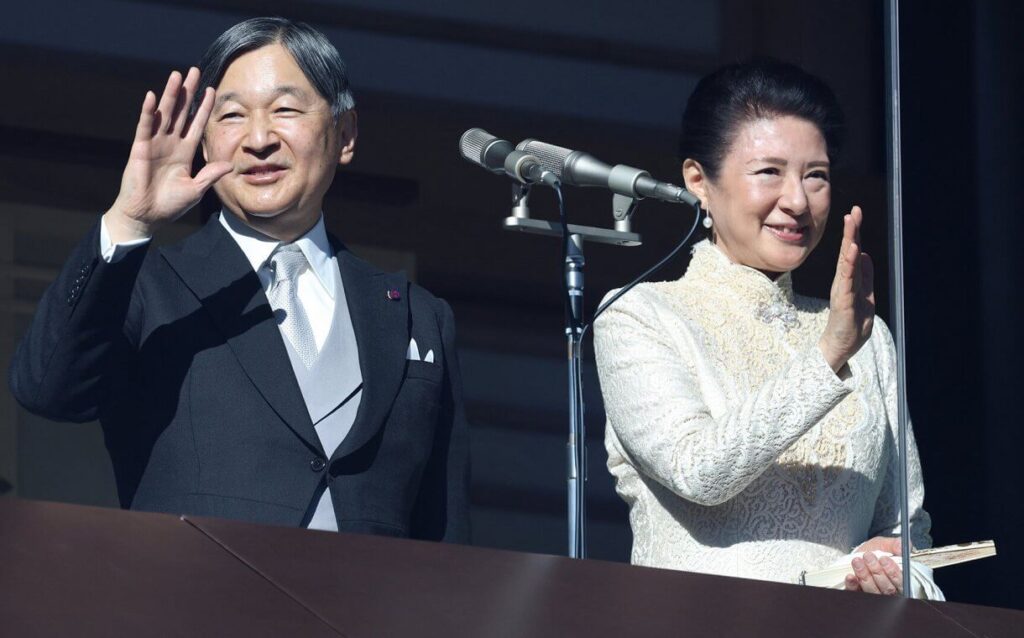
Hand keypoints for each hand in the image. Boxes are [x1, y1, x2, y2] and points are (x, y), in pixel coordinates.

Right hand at [104, 68, 231, 241]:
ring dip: (170, 94)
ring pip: (164, 113)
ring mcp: (155, 143)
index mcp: (184, 151)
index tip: (213, 90)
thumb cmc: (169, 204)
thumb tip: (230, 164)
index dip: (204, 107)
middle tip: (195, 71)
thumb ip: (210, 175)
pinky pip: (145, 126)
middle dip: (188, 92)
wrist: (146, 216)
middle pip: (181, 111)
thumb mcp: (196, 189)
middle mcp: (170, 143)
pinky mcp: (140, 148)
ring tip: (176, 75)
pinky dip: (148, 112)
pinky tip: (152, 96)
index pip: (196, 124)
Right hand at [819, 206, 874, 372]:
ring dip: (849, 243)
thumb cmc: (851, 325)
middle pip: (848, 253)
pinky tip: (853, 252)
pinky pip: (847, 281)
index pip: (853, 252)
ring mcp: (843, 291)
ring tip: (851, 226)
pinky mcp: (843, 302)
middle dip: (851, 232)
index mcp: (851, 280)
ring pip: (846, 263)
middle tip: (853, 212)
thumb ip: (865, 277)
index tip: (856, 213)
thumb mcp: (866, 297)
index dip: (855, 232)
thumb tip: (867, 255)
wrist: (840, 349)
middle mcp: (844, 282)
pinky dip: (849, 265)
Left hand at [845, 537, 906, 595]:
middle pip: (886, 588)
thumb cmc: (876, 551)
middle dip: (876, 571)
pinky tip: (850, 577)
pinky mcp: (858, 592)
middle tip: (868, 557)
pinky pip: (855, 592)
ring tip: (857, 561)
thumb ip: (895, 544)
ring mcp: (873, 593)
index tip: (884, 559)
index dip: (893, 572)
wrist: (860, 553)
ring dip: (864, 575)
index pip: (901, 582)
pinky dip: (853, 585)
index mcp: (899, 581)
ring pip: (872, 590)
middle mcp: (888, 590)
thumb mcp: (886, 544)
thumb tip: (901, 547)